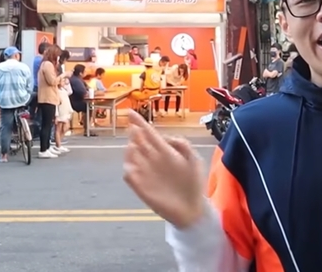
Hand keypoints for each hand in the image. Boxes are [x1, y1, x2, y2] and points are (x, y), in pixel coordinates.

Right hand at [123, 112, 205, 228]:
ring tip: (135, 146)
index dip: (139, 122)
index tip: (130, 113)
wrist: (192, 208)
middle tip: (134, 129)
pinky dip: (128, 169)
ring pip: (131, 157)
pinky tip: (133, 165)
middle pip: (138, 142)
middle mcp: (151, 160)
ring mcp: (145, 173)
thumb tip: (165, 138)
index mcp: (163, 151)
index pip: (148, 133)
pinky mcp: (141, 188)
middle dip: (134, 134)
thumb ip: (182, 144)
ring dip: (130, 150)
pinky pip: (129, 176)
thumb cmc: (193, 183)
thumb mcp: (193, 159)